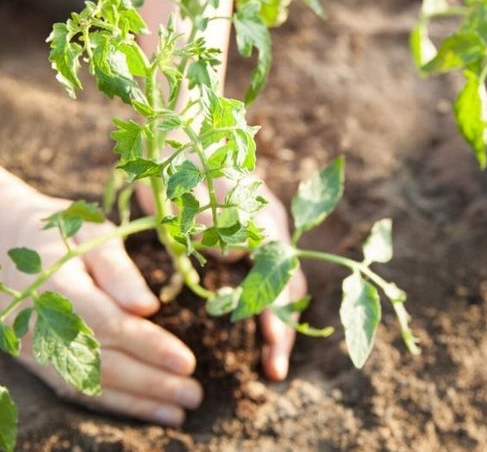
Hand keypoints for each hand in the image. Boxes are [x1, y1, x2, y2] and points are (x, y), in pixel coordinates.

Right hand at [0, 169, 201, 426]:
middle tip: (194, 396)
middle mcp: (43, 325)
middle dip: (152, 383)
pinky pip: (74, 387)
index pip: (112, 325)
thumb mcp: (93, 235)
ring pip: (89, 384)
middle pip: (103, 363)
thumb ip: (119, 271)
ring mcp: (35, 347)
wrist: (4, 240)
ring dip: (135, 402)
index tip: (188, 362)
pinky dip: (111, 401)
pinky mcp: (35, 359)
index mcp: (59, 287)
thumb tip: (148, 307)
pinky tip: (142, 408)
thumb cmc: (63, 232)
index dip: (151, 346)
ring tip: (177, 413)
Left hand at [136, 174, 306, 380]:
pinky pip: (267, 272)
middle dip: (284, 325)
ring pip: (281, 279)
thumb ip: (214, 223)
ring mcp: (264, 229)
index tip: (273, 343)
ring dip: (278, 318)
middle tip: (275, 369)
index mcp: (262, 216)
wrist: (182, 134)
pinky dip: (266, 301)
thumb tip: (236, 257)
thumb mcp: (191, 191)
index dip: (278, 310)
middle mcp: (271, 225)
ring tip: (271, 359)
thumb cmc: (183, 162)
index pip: (280, 272)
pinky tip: (262, 324)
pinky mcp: (251, 233)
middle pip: (288, 281)